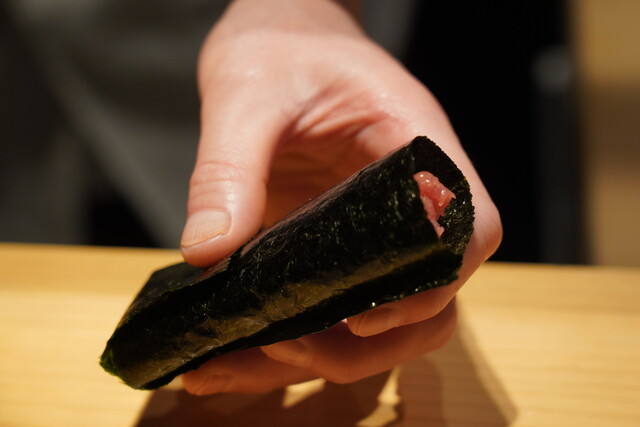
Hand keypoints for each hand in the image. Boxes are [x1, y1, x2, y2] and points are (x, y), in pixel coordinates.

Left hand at [180, 0, 501, 394]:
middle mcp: (407, 195)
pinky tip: (242, 350)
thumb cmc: (280, 48)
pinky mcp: (343, 241)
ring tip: (264, 354)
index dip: (434, 282)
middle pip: (436, 292)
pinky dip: (305, 337)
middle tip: (295, 348)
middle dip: (377, 339)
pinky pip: (343, 300)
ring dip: (341, 351)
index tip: (365, 314)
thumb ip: (228, 169)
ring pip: (395, 311)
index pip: (469, 226)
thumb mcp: (246, 95)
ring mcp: (378, 223)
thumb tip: (208, 251)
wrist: (281, 35)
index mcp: (413, 144)